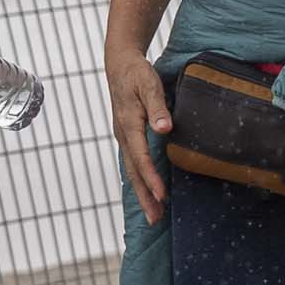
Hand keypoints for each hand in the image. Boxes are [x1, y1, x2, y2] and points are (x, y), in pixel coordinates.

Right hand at [105, 45, 173, 225]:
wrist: (119, 65)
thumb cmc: (137, 73)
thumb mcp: (148, 84)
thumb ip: (157, 107)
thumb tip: (165, 129)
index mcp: (128, 124)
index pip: (141, 157)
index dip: (151, 177)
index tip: (162, 195)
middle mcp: (123, 135)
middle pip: (134, 172)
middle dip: (145, 196)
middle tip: (155, 219)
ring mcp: (123, 138)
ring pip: (133, 171)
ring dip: (143, 193)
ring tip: (154, 215)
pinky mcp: (127, 137)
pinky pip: (134, 163)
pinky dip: (141, 180)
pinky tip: (148, 192)